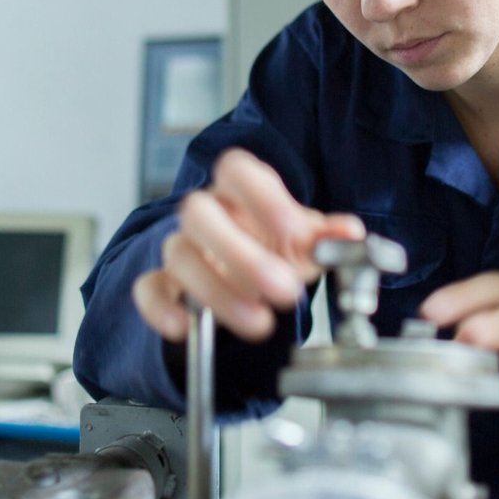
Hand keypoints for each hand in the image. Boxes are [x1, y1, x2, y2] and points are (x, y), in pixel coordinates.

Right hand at [132, 148, 364, 342]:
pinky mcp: (164, 283)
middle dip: (240, 253)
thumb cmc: (274, 245)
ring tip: (260, 323)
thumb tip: (351, 233)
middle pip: (197, 212)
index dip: (261, 196)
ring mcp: (181, 246)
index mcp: (238, 190)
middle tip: (284, 289)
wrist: (245, 271)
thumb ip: (326, 236)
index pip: (235, 169)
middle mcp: (204, 213)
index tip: (293, 229)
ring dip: (218, 291)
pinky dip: (161, 309)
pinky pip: (147, 289)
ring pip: (178, 255)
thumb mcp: (304, 240)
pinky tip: (184, 328)